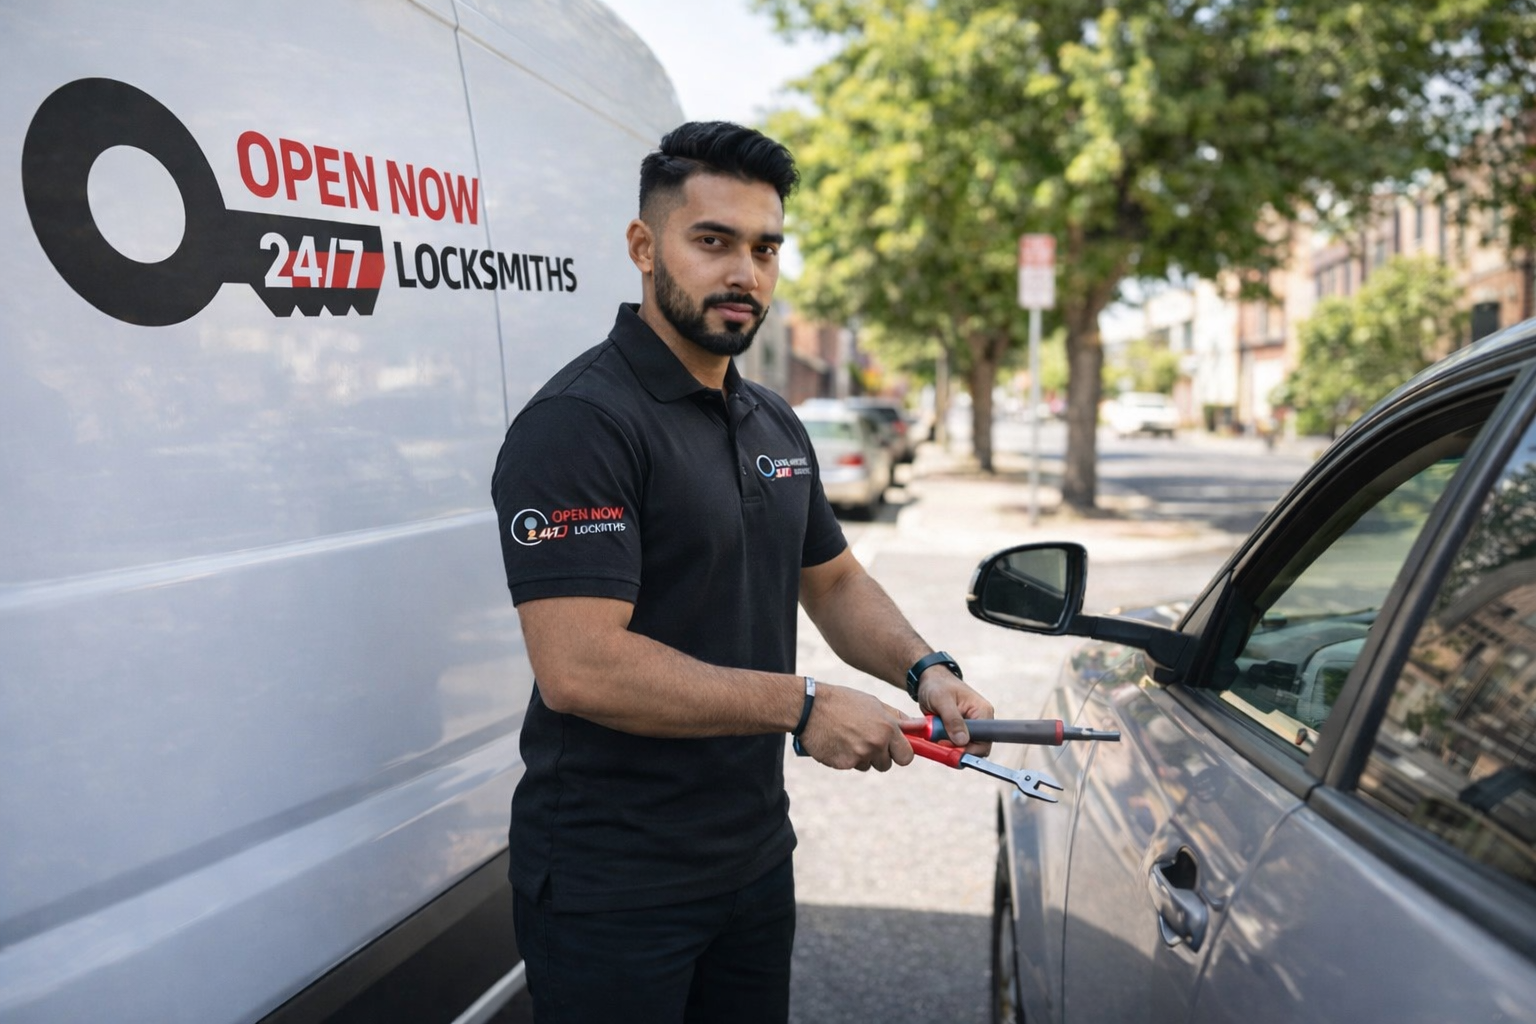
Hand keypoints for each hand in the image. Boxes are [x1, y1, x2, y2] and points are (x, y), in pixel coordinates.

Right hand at [798, 683, 913, 770]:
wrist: (810, 708)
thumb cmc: (843, 702)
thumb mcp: (873, 704)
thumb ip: (896, 718)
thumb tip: (919, 727)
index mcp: (887, 728)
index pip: (907, 756)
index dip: (900, 754)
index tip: (894, 750)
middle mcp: (877, 743)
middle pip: (888, 764)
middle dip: (880, 756)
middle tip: (865, 740)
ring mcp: (860, 755)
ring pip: (869, 766)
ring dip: (862, 757)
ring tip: (848, 737)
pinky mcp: (844, 764)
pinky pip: (852, 766)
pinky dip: (846, 758)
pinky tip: (837, 742)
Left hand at [916, 669, 994, 755]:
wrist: (929, 680)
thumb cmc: (937, 685)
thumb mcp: (942, 700)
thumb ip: (952, 720)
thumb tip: (962, 741)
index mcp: (982, 712)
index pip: (984, 741)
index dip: (969, 750)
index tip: (950, 748)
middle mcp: (980, 721)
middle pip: (975, 748)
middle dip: (956, 749)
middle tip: (938, 743)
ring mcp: (970, 727)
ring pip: (963, 748)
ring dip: (948, 747)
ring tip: (934, 736)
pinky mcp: (959, 731)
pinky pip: (955, 745)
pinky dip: (944, 744)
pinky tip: (934, 736)